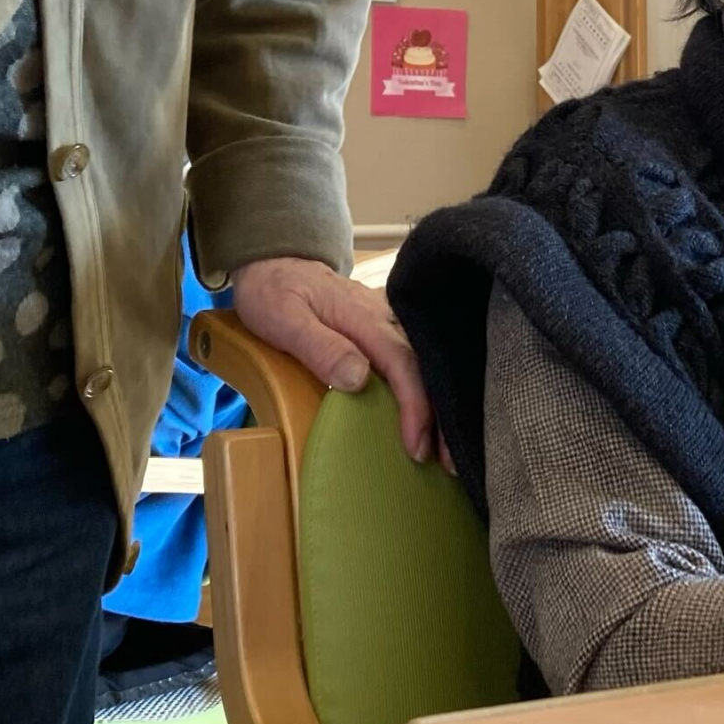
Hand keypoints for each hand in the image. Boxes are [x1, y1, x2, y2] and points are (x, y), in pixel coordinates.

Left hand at [230, 256, 433, 462]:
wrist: (275, 261)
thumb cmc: (274, 291)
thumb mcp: (284, 318)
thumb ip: (320, 346)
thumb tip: (359, 378)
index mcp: (364, 318)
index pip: (403, 363)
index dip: (415, 406)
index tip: (417, 446)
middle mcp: (385, 318)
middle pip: (426, 366)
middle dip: (441, 414)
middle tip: (448, 462)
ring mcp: (386, 322)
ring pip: (425, 363)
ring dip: (437, 405)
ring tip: (444, 449)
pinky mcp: (383, 330)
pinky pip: (412, 360)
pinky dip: (424, 390)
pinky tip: (427, 416)